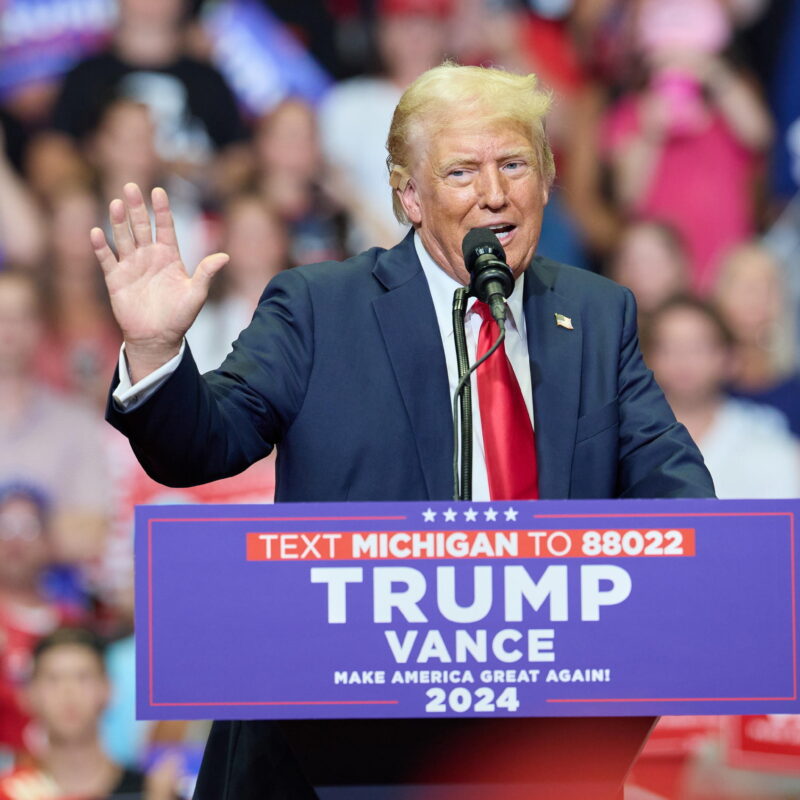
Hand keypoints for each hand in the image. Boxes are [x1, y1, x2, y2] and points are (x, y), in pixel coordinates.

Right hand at [91, 183, 228, 380]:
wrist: (158, 338)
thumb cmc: (179, 316)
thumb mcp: (196, 294)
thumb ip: (206, 273)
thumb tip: (225, 256)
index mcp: (169, 256)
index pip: (165, 227)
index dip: (162, 210)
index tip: (158, 191)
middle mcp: (149, 256)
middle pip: (141, 226)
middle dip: (137, 207)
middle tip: (131, 187)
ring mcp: (131, 266)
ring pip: (123, 238)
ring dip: (119, 221)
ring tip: (116, 203)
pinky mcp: (116, 279)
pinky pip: (106, 259)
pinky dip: (101, 246)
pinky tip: (96, 232)